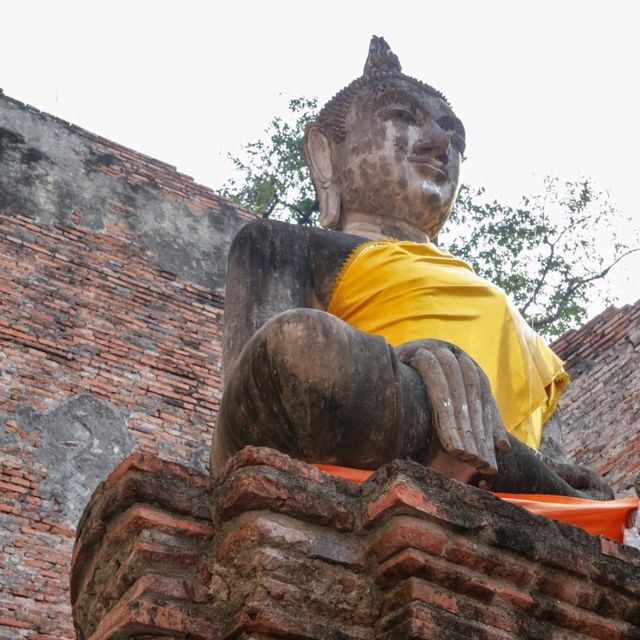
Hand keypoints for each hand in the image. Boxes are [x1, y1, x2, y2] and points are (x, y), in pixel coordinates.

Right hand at [396, 339, 509, 475]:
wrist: (371, 364)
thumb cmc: (410, 390)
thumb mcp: (445, 407)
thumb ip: (474, 421)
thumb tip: (504, 447)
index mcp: (465, 364)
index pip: (482, 398)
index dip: (488, 429)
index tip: (489, 461)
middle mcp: (454, 353)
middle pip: (471, 394)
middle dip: (474, 430)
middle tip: (476, 461)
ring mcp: (437, 349)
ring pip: (455, 389)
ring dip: (460, 424)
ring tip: (461, 454)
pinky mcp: (418, 351)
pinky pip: (436, 380)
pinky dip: (444, 409)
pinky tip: (447, 436)